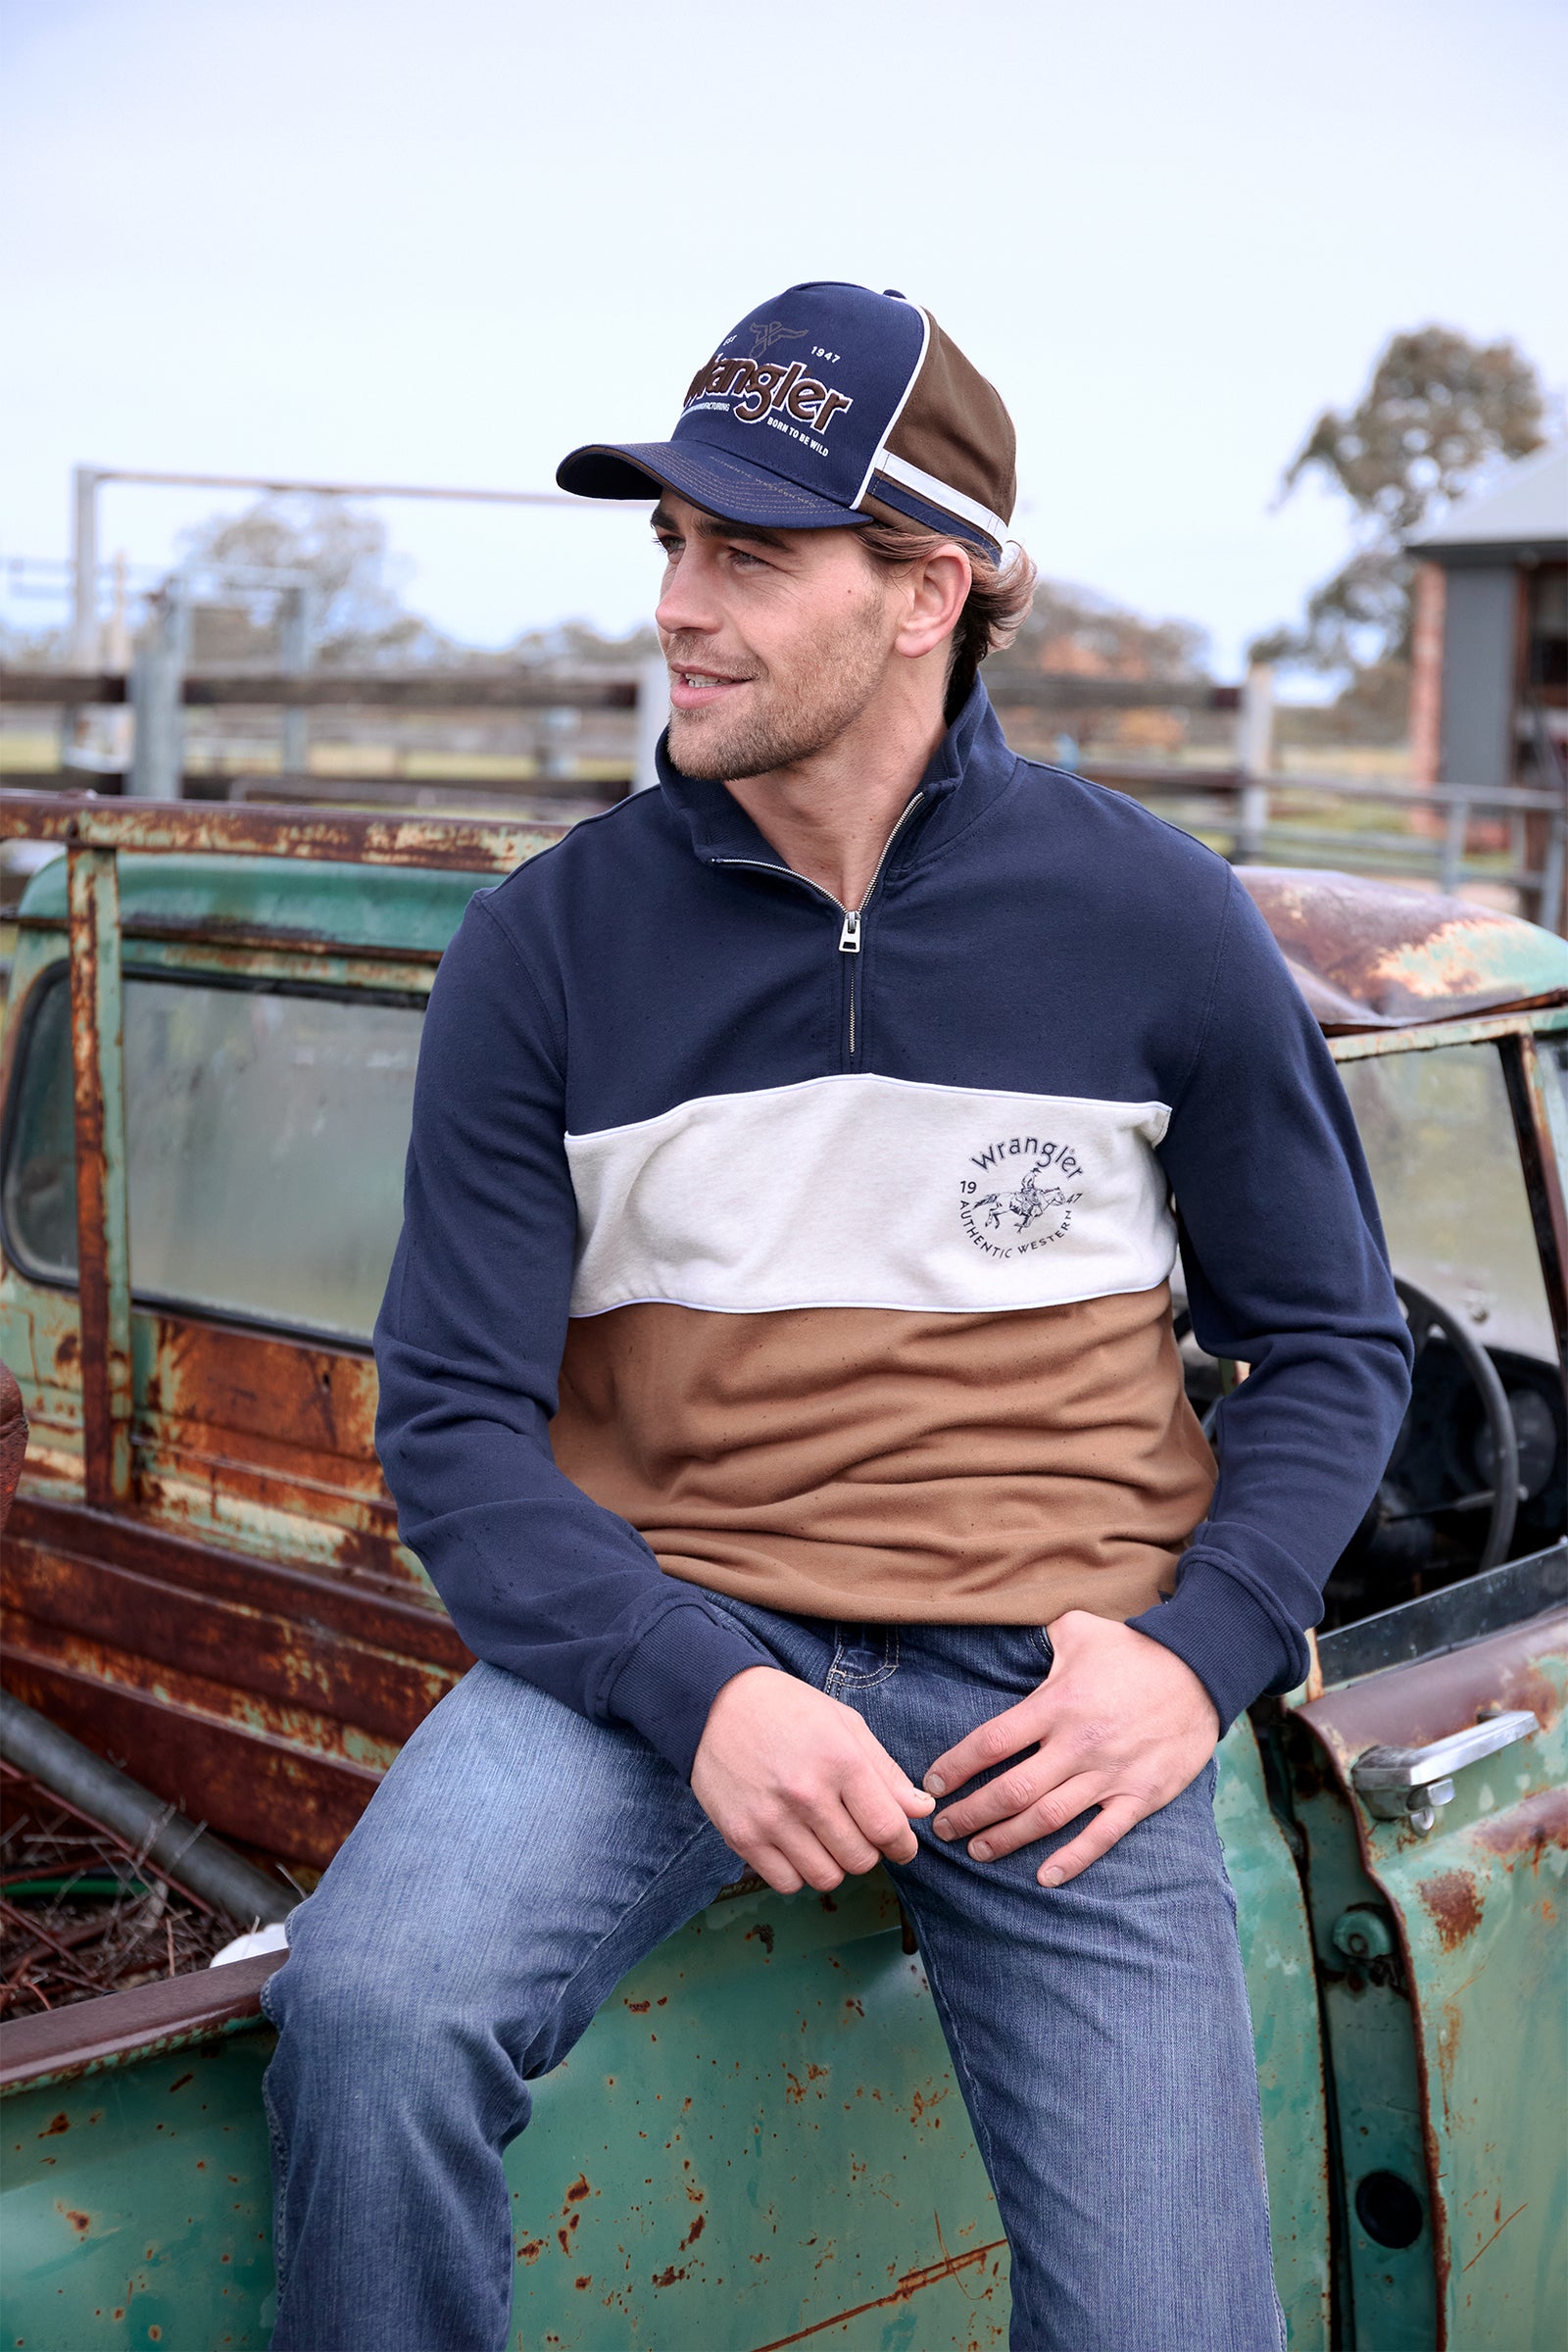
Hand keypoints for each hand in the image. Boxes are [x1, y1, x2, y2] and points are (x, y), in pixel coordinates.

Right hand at [691, 1666, 935, 1896]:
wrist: (715, 1704)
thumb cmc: (788, 1710)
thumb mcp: (845, 1725)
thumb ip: (886, 1771)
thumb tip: (921, 1810)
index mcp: (839, 1760)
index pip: (887, 1829)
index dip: (903, 1846)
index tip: (901, 1845)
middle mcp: (806, 1794)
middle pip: (860, 1859)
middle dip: (868, 1851)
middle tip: (855, 1829)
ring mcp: (770, 1819)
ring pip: (826, 1878)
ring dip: (834, 1863)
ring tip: (824, 1835)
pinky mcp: (741, 1836)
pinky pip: (787, 1883)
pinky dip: (799, 1871)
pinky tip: (796, 1843)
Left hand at [923, 1611, 1219, 1887]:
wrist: (1201, 1670)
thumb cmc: (1133, 1649)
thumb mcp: (1078, 1628)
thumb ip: (1037, 1636)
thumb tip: (1001, 1626)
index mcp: (1058, 1703)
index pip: (993, 1742)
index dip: (957, 1767)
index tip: (933, 1784)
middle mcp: (1079, 1743)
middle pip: (1013, 1789)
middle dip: (971, 1813)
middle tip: (942, 1829)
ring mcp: (1111, 1774)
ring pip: (1048, 1817)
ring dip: (1007, 1838)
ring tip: (977, 1850)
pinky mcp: (1140, 1795)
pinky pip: (1102, 1836)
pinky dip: (1072, 1860)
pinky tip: (1043, 1877)